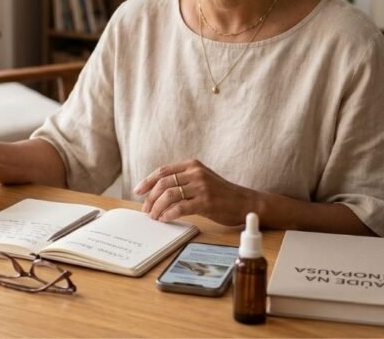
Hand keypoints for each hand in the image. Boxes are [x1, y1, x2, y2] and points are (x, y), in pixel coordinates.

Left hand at [133, 159, 256, 224]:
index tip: (138, 191)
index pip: (163, 171)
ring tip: (154, 216)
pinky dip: (168, 214)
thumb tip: (156, 192)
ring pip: (169, 195)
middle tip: (146, 209)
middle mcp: (196, 173)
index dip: (148, 181)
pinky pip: (180, 208)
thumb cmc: (221, 193)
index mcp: (193, 165)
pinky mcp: (206, 202)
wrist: (245, 202)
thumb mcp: (201, 179)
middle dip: (150, 198)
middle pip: (163, 183)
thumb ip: (183, 180)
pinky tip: (165, 219)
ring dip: (157, 207)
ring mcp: (201, 187)